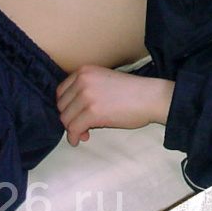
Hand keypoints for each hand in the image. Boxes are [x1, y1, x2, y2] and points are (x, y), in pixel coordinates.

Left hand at [56, 65, 173, 146]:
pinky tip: (81, 139)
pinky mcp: (92, 112)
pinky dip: (74, 137)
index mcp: (84, 71)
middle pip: (62, 106)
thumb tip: (72, 111)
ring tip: (85, 133)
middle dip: (70, 118)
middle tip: (82, 126)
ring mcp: (86, 96)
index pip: (61, 92)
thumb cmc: (131, 91)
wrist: (150, 96)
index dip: (66, 106)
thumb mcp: (104, 80)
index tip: (75, 114)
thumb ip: (87, 88)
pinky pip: (73, 129)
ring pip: (66, 119)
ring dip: (73, 129)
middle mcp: (82, 81)